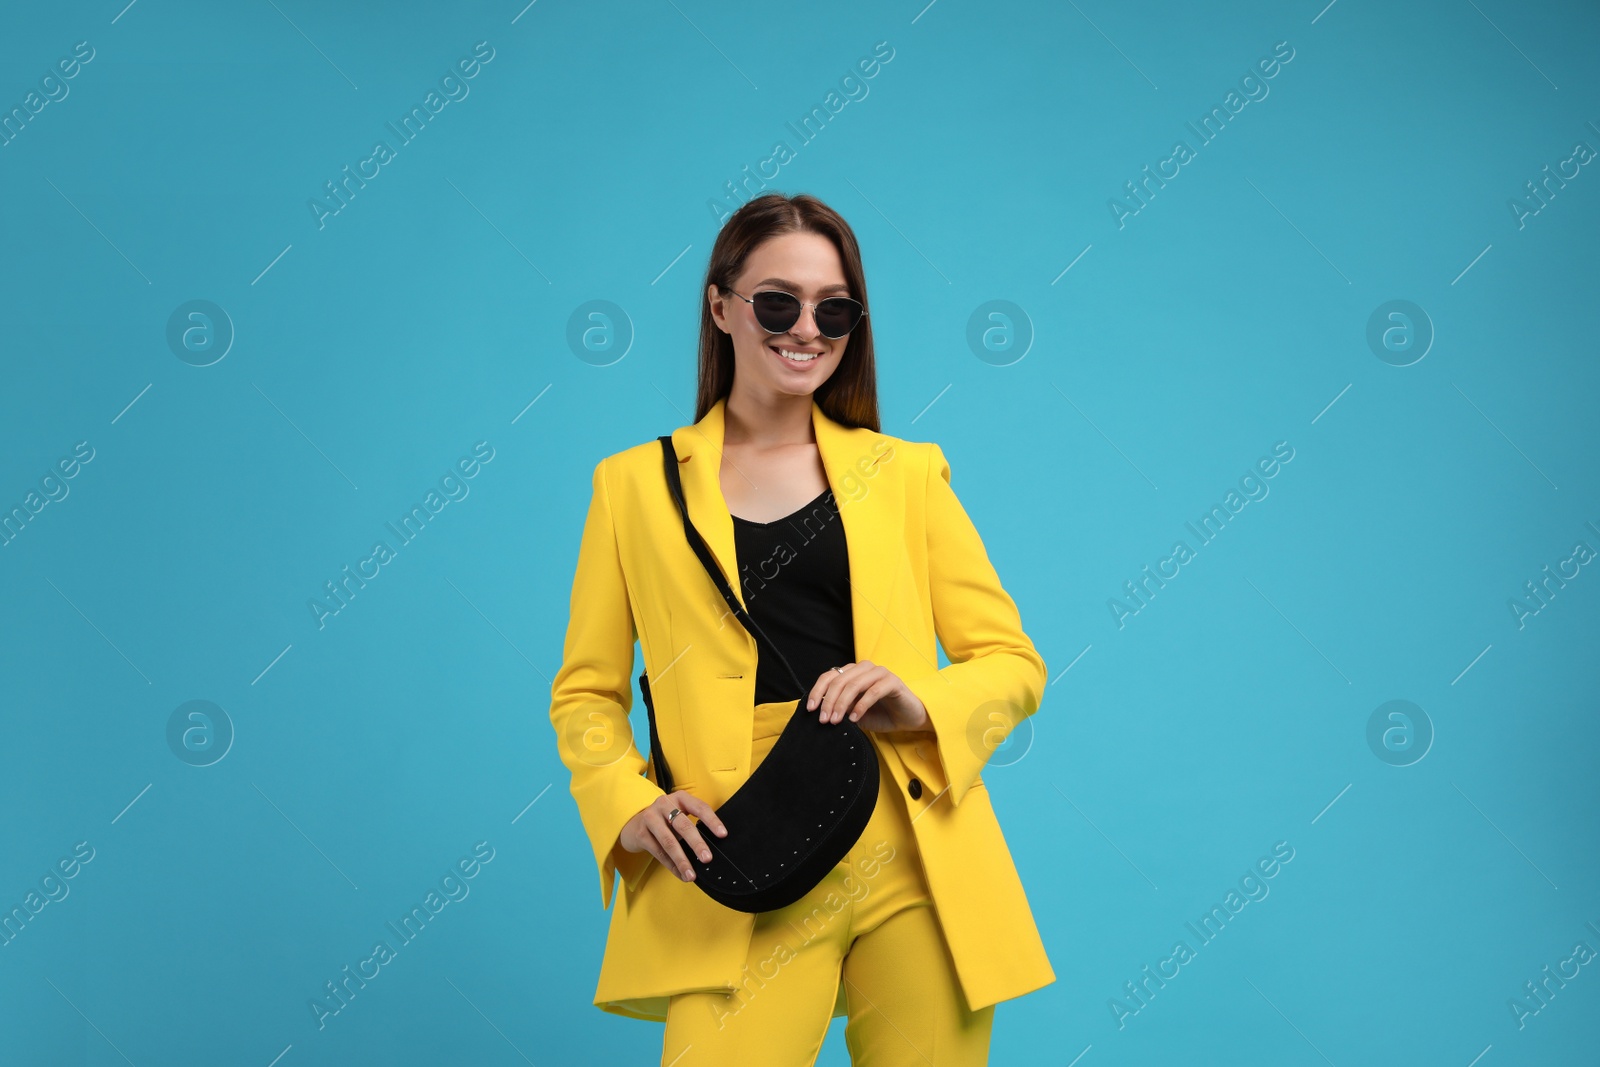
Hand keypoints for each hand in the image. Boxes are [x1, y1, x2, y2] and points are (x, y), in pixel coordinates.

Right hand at [618, 790, 726, 881]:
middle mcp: (664, 804)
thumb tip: (708, 850)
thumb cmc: (663, 821)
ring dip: (682, 861)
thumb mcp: (677, 815)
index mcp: (679, 798)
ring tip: (691, 875)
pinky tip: (680, 874)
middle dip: (697, 844)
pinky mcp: (641, 833)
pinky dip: (671, 865)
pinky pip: (659, 852)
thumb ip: (691, 825)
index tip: (722, 834)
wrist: (632, 823)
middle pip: (683, 825)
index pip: (699, 807)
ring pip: (669, 842)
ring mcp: (650, 818)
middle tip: (707, 858)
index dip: (712, 821)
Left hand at [806, 661, 930, 733]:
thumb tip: (822, 711)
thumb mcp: (855, 713)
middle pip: (839, 680)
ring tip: (836, 720)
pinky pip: (873, 691)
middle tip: (824, 719)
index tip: (810, 709)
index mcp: (853, 672)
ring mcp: (879, 673)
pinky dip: (861, 706)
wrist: (908, 719)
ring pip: (854, 684)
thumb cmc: (881, 714)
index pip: (829, 676)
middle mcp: (865, 668)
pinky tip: (855, 719)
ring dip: (842, 704)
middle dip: (828, 701)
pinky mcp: (892, 681)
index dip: (818, 691)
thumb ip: (841, 708)